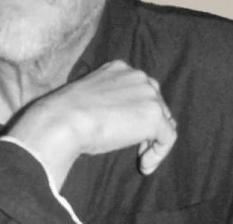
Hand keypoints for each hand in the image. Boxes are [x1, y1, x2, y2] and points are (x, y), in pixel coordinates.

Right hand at [7, 60, 176, 188]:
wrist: (64, 119)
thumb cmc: (68, 113)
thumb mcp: (91, 96)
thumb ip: (110, 99)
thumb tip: (120, 118)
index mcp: (119, 68)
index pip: (140, 90)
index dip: (136, 113)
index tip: (125, 130)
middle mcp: (137, 76)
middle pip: (156, 103)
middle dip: (147, 126)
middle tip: (136, 148)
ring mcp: (148, 94)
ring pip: (164, 120)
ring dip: (153, 139)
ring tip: (140, 157)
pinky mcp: (154, 115)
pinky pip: (168, 137)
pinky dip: (159, 153)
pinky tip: (144, 165)